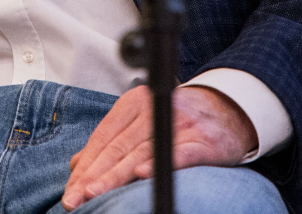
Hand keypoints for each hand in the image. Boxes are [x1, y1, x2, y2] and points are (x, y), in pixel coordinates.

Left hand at [61, 86, 257, 210]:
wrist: (229, 109)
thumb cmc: (178, 118)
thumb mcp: (141, 120)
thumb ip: (111, 140)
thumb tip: (77, 164)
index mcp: (136, 103)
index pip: (105, 137)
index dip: (86, 165)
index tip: (71, 188)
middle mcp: (155, 111)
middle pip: (119, 147)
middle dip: (94, 175)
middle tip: (76, 197)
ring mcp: (180, 125)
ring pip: (142, 152)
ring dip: (116, 176)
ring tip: (96, 193)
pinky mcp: (204, 141)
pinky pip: (180, 154)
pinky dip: (161, 163)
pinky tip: (143, 176)